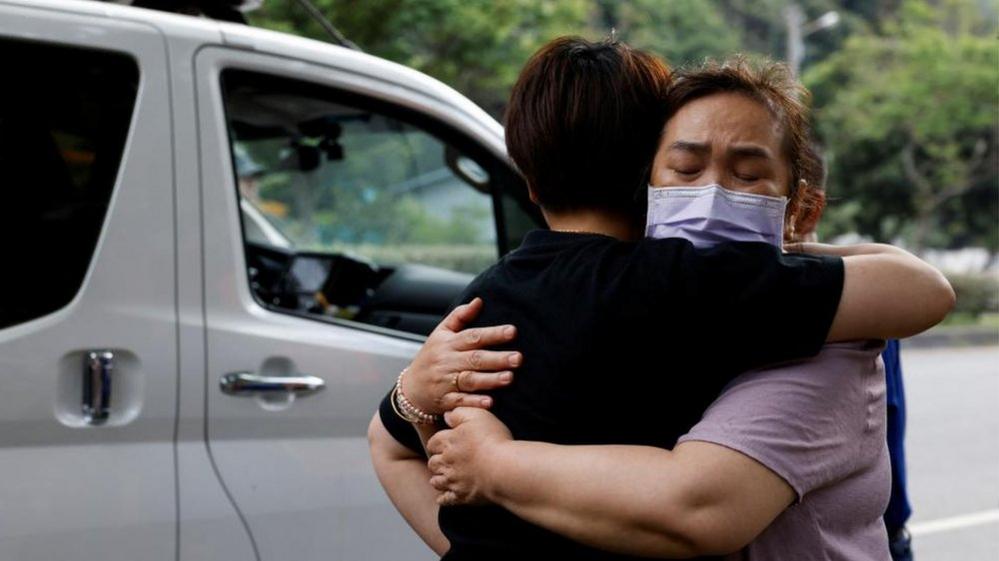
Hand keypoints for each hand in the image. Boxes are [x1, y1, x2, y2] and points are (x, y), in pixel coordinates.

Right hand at [403, 297, 521, 414]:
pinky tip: (490, 402)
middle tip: (518, 358)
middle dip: (497, 358)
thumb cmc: (431, 357)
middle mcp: (447, 361)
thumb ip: (460, 316)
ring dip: (490, 380)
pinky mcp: (445, 400)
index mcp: (448, 343)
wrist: (410, 388)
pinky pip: (460, 401)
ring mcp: (445, 382)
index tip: (513, 331)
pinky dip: (474, 402)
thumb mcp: (440, 333)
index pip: (473, 336)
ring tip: (509, 378)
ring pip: (469, 380)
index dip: (493, 334)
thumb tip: (479, 300)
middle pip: (474, 359)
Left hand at [427, 407, 513, 505]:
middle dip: (437, 460)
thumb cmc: (493, 440)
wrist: (504, 469)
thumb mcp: (477, 415)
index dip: (438, 442)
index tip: (444, 442)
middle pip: (433, 462)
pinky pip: (445, 500)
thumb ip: (459, 413)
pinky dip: (443, 498)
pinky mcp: (461, 496)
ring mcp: (453, 481)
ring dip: (439, 478)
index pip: (434, 442)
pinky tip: (445, 496)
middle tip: (445, 459)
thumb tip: (447, 415)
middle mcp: (446, 462)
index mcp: (448, 442)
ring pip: (436, 481)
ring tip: (445, 476)